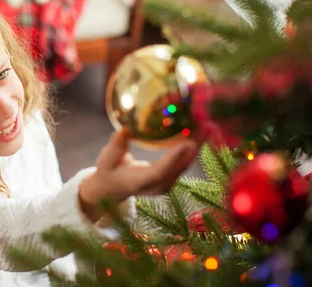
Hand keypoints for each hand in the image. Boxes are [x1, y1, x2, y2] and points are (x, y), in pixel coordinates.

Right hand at [79, 131, 198, 221]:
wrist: (112, 188)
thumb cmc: (108, 171)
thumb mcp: (105, 159)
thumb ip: (116, 146)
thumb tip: (125, 129)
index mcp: (138, 182)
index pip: (160, 171)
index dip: (174, 158)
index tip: (187, 142)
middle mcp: (156, 186)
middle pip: (179, 167)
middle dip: (194, 147)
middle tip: (204, 125)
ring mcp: (166, 184)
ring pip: (185, 164)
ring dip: (197, 145)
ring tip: (205, 123)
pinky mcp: (171, 178)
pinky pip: (185, 162)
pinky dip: (192, 147)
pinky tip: (197, 130)